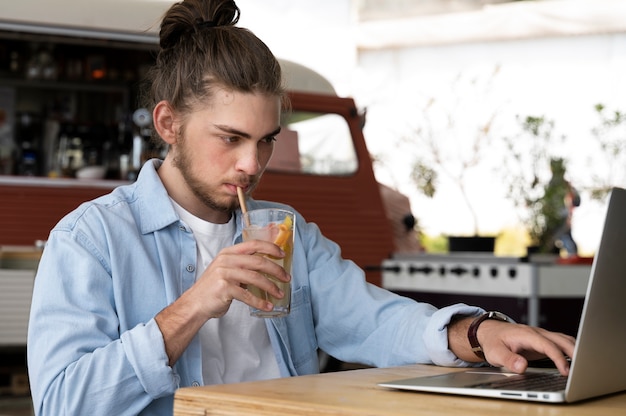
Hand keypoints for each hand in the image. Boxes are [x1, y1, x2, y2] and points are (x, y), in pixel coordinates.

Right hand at [193, 239, 290, 318]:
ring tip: (279, 294)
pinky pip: (248, 295)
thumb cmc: (213, 288)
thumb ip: (242, 266)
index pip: (253, 244)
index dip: (271, 248)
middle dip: (276, 270)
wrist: (195, 303)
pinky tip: (268, 306)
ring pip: (256, 278)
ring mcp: (224, 274)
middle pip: (258, 261)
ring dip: (271, 287)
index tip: (283, 254)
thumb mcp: (225, 270)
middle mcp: (226, 260)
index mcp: (228, 253)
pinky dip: (260, 302)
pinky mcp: (224, 288)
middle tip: (286, 278)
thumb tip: (267, 267)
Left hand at [449, 317, 574, 375]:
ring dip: (576, 351)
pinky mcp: (543, 341)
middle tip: (583, 370)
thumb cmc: (493, 341)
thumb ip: (508, 359)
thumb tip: (522, 366)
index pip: (547, 345)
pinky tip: (577, 361)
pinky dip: (572, 350)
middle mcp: (537, 333)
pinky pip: (561, 343)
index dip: (558, 358)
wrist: (489, 332)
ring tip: (585, 366)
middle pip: (561, 340)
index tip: (565, 371)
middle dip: (575, 353)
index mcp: (526, 334)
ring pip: (564, 340)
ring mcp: (541, 336)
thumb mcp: (495, 352)